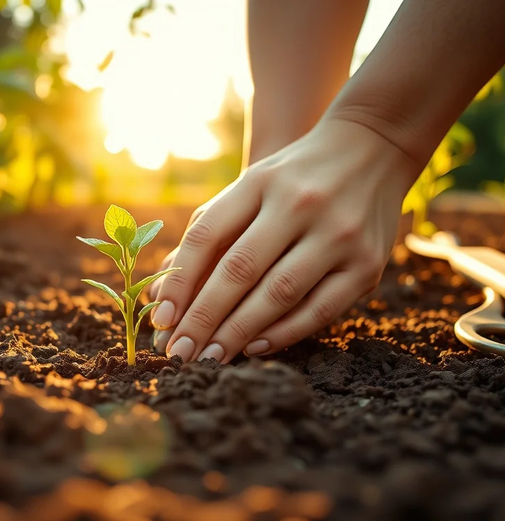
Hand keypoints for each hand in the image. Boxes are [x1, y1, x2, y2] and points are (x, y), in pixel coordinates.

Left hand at [149, 117, 418, 362]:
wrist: (374, 148)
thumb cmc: (291, 180)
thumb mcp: (249, 187)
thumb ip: (208, 233)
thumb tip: (161, 291)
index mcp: (260, 181)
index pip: (207, 234)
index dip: (179, 281)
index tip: (160, 320)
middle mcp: (299, 204)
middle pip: (239, 269)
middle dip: (203, 317)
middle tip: (178, 353)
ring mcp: (338, 233)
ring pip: (279, 293)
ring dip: (238, 332)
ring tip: (210, 358)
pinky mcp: (368, 263)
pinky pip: (320, 309)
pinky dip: (284, 333)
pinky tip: (254, 347)